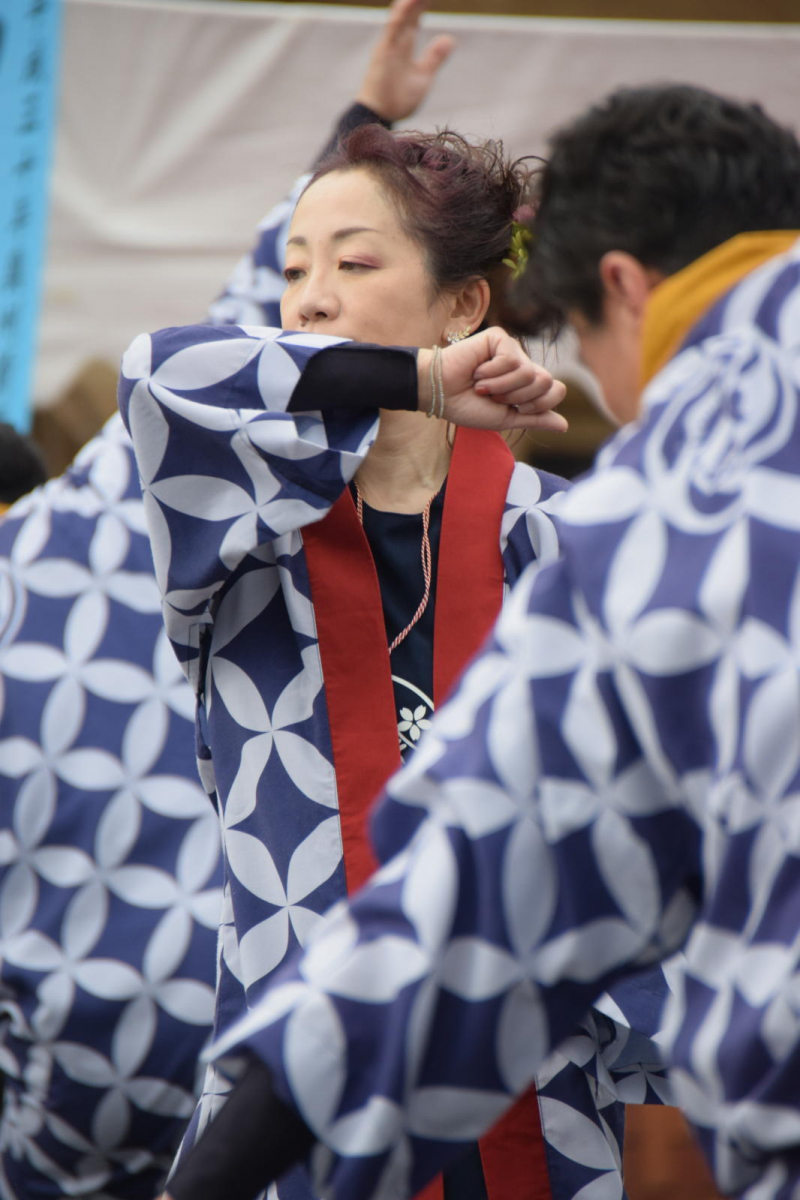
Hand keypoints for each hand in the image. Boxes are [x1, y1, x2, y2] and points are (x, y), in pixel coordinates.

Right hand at [355, 0, 454, 122]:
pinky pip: (392, 28)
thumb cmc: (398, 100)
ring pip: (400, 14)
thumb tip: (450, 38)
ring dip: (410, 1)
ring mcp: (389, 44)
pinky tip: (409, 1)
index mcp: (405, 45)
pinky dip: (400, 13)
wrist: (380, 117)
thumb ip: (434, 57)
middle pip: (408, 11)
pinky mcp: (383, 51)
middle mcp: (396, 41)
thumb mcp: (423, 77)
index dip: (422, 3)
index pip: (415, 18)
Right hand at [417, 330, 568, 432]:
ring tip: (481, 385)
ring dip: (501, 387)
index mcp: (528, 385)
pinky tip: (477, 371)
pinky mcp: (499, 338)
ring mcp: (512, 350)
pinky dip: (491, 373)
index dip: (537, 405)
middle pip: (546, 381)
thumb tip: (565, 426)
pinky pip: (510, 359)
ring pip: (529, 372)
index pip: (556, 390)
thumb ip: (536, 419)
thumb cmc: (467, 406)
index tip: (514, 409)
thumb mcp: (505, 420)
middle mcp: (523, 365)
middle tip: (493, 396)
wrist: (441, 394)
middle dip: (518, 397)